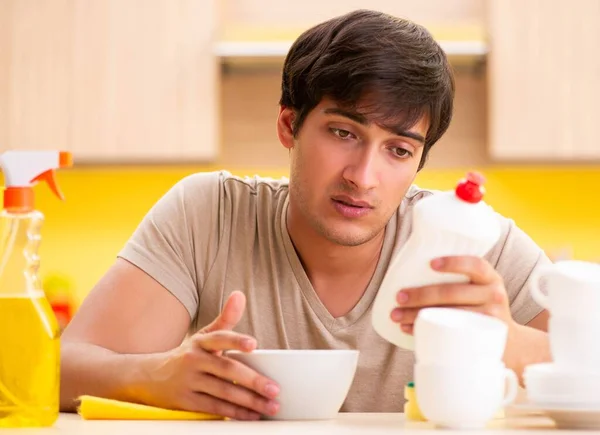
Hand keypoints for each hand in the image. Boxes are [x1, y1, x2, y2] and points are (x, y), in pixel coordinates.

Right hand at [139, 291, 279, 419]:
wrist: (149, 377)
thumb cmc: (188, 355)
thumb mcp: (203, 335)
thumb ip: (226, 318)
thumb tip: (239, 295)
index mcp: (201, 342)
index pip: (220, 338)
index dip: (236, 340)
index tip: (253, 344)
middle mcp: (194, 360)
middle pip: (227, 370)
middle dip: (252, 380)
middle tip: (274, 388)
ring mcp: (190, 382)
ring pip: (224, 392)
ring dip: (250, 401)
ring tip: (271, 405)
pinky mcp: (187, 402)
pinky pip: (215, 408)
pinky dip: (235, 413)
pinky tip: (252, 414)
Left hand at [390, 256, 513, 333]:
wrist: (512, 344)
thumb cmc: (482, 308)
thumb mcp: (481, 289)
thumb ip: (460, 279)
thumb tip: (412, 265)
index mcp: (490, 278)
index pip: (476, 265)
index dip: (454, 263)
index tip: (431, 264)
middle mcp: (494, 295)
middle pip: (453, 292)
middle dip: (421, 294)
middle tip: (399, 297)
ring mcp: (490, 319)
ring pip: (449, 314)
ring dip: (417, 314)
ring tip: (396, 315)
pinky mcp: (481, 339)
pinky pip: (449, 333)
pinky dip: (424, 331)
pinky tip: (408, 329)